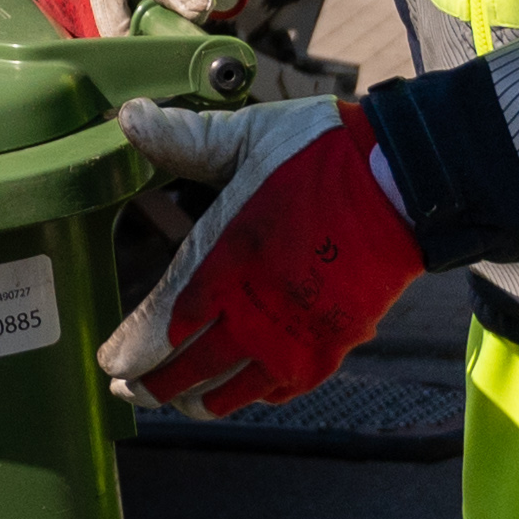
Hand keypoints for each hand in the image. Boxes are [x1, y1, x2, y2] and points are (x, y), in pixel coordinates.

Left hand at [99, 96, 426, 415]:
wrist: (408, 181)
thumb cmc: (324, 154)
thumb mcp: (248, 136)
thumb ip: (184, 139)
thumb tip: (126, 117)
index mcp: (226, 257)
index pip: (163, 324)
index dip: (131, 351)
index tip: (110, 363)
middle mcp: (255, 307)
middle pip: (188, 369)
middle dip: (152, 386)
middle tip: (128, 391)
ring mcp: (296, 333)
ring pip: (231, 389)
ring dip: (196, 400)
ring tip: (176, 402)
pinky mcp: (332, 344)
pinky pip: (280, 387)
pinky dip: (251, 396)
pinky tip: (237, 393)